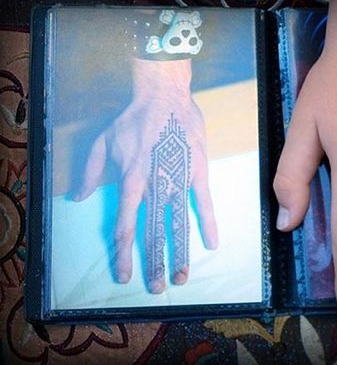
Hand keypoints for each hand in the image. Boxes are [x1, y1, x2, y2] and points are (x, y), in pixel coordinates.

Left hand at [74, 59, 217, 292]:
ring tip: (181, 277)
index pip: (125, 227)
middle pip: (154, 233)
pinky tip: (211, 244)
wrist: (164, 96)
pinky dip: (208, 224)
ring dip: (180, 253)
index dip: (124, 255)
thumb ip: (90, 173)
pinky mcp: (198, 173)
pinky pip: (204, 203)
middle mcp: (155, 188)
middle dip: (154, 263)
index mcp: (130, 183)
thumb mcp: (102, 143)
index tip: (125, 276)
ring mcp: (179, 182)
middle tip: (156, 287)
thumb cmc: (132, 119)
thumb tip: (78, 198)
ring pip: (179, 224)